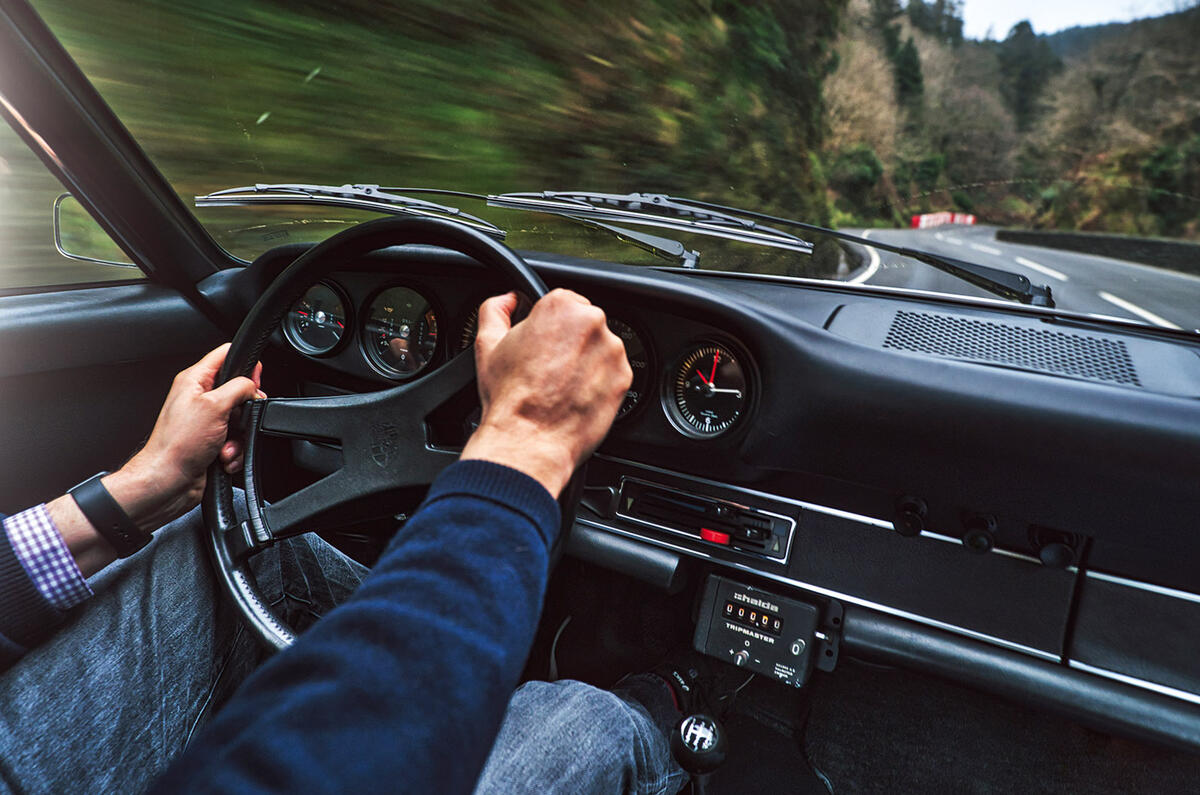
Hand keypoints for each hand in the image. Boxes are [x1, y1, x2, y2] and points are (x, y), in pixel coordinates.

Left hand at [103, 344, 263, 532]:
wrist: (168, 481)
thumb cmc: (177, 445)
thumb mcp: (215, 406)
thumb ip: (239, 388)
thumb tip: (252, 385)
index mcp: (194, 381)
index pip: (225, 355)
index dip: (245, 364)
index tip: (254, 381)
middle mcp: (199, 399)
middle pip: (239, 391)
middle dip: (246, 411)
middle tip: (239, 419)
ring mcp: (206, 421)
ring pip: (241, 420)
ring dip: (239, 437)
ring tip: (225, 446)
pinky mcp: (212, 442)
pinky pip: (236, 441)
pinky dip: (234, 452)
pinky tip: (223, 457)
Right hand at [460, 289, 631, 497]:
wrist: (530, 440)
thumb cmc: (511, 398)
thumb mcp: (487, 345)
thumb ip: (495, 310)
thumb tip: (507, 299)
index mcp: (560, 307)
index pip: (564, 302)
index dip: (551, 326)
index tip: (545, 344)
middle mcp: (591, 322)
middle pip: (585, 323)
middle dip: (571, 342)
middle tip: (550, 369)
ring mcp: (612, 350)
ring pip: (601, 347)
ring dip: (587, 361)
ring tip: (562, 386)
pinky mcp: (624, 377)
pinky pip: (613, 372)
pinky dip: (599, 382)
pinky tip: (577, 396)